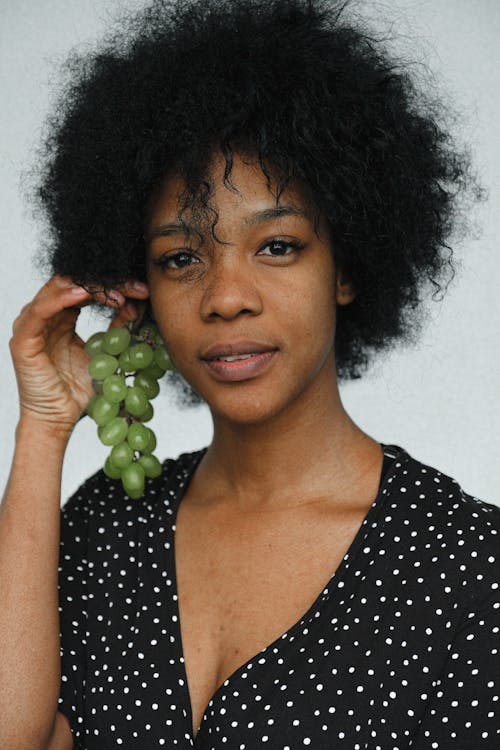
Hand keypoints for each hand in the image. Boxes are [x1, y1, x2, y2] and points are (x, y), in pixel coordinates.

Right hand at [9, 275, 148, 438]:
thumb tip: (136, 305)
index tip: (141, 289)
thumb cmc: (76, 392)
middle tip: (135, 287)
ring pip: (56, 290)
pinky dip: (62, 298)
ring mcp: (30, 326)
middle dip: (106, 282)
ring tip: (116, 293)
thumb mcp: (105, 354)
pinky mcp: (23, 339)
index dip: (113, 285)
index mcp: (61, 319)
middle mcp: (43, 317)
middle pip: (72, 283)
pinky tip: (82, 295)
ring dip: (89, 287)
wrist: (58, 420)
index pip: (85, 289)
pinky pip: (40, 310)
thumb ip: (117, 329)